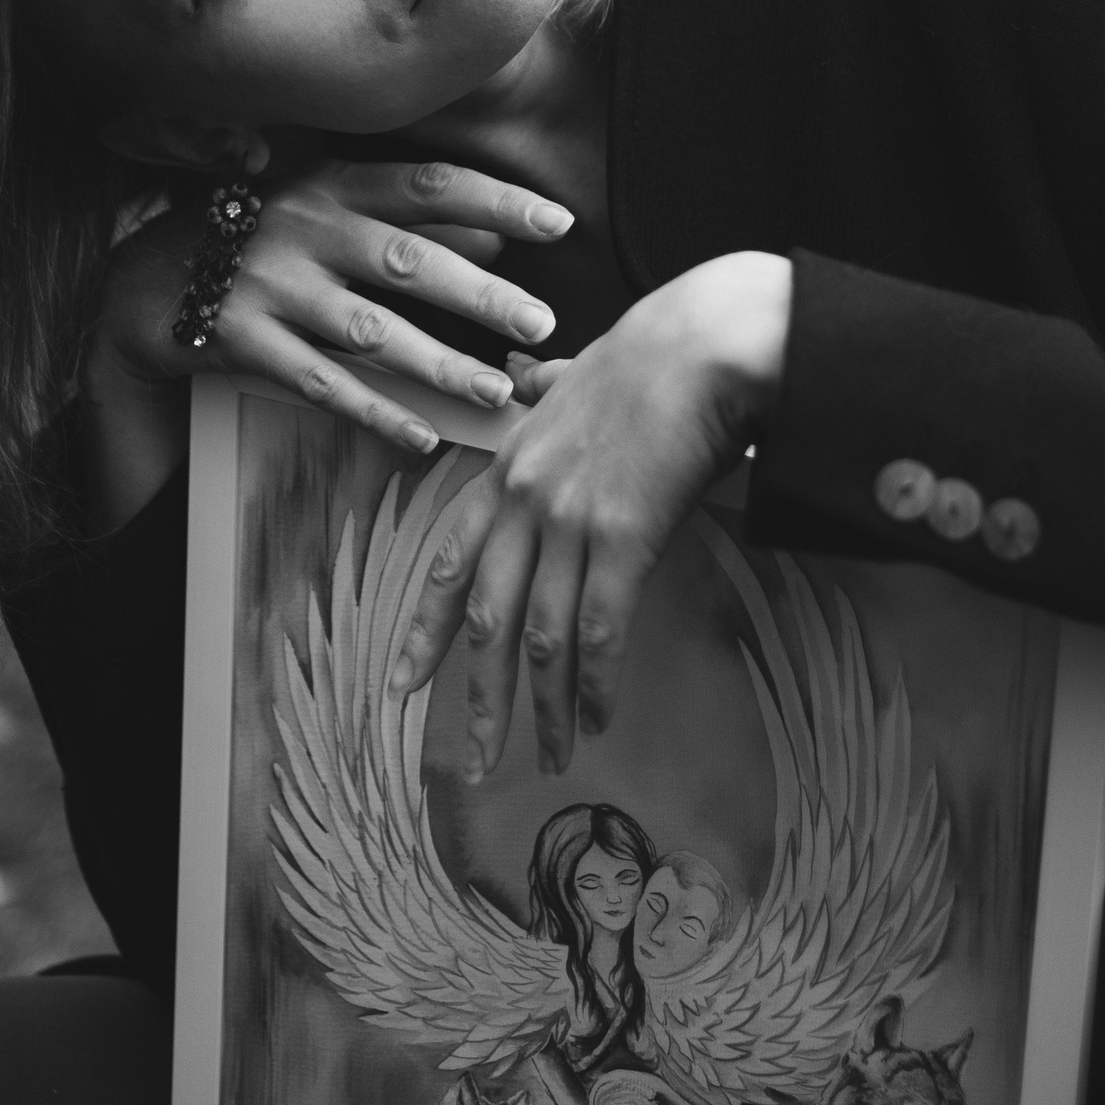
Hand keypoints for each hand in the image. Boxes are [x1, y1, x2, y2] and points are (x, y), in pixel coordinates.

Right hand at [81, 160, 573, 520]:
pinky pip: (319, 384)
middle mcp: (304, 228)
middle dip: (483, 296)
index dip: (496, 200)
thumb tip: (496, 241)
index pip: (428, 184)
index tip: (559, 222)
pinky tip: (422, 437)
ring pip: (370, 331)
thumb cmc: (256, 238)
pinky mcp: (241, 342)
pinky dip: (373, 412)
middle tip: (543, 324)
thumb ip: (406, 222)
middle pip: (408, 261)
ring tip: (498, 390)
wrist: (139, 281)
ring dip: (440, 364)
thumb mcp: (325, 210)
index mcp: (332, 183)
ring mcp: (270, 286)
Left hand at [388, 251, 791, 777]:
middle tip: (474, 762)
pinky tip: (600, 715)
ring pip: (540, 636)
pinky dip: (597, 681)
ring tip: (554, 756)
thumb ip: (549, 387)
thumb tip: (533, 374)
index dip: (424, 630)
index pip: (451, 562)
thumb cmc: (654, 354)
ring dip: (545, 707)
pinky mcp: (623, 536)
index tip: (400, 683)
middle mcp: (526, 499)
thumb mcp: (580, 372)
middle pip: (487, 619)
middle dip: (479, 699)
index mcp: (509, 466)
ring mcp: (570, 519)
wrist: (704, 342)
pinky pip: (600, 628)